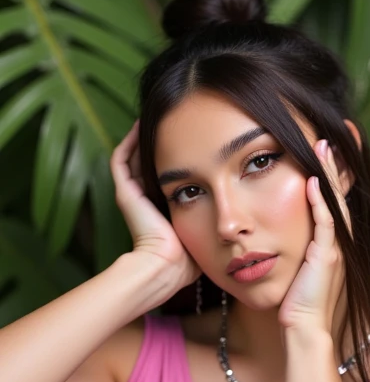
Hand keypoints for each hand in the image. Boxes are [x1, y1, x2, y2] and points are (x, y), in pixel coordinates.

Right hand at [110, 120, 200, 292]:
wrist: (169, 265)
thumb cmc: (189, 254)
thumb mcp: (203, 228)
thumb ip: (212, 214)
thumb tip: (236, 210)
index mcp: (161, 205)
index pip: (165, 173)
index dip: (176, 156)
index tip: (192, 138)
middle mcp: (144, 197)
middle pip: (149, 161)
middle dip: (161, 141)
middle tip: (175, 121)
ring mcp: (132, 194)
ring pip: (134, 156)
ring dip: (145, 137)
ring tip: (159, 116)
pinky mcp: (124, 192)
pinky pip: (121, 159)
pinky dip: (130, 141)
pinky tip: (142, 125)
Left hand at [277, 139, 349, 333]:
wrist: (303, 327)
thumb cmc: (296, 301)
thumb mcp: (296, 268)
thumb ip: (295, 248)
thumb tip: (275, 233)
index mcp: (328, 243)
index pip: (329, 202)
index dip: (326, 177)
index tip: (318, 153)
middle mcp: (336, 242)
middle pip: (336, 196)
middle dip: (332, 168)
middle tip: (326, 140)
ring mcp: (334, 249)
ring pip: (334, 204)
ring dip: (328, 176)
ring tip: (322, 148)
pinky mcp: (327, 258)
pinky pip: (326, 224)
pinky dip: (320, 202)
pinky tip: (313, 182)